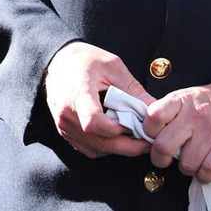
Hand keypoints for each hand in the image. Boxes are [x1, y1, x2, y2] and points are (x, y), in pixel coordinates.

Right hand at [43, 41, 153, 158]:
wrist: (57, 61)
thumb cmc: (84, 60)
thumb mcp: (112, 65)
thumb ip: (132, 88)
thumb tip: (153, 108)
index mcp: (78, 94)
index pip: (94, 122)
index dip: (117, 128)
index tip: (132, 122)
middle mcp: (67, 114)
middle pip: (100, 142)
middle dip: (128, 146)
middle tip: (147, 141)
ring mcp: (64, 126)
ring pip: (97, 149)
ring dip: (118, 147)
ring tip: (132, 135)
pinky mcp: (65, 133)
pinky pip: (89, 149)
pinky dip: (106, 147)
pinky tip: (116, 134)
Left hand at [145, 82, 210, 183]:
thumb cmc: (210, 100)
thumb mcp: (185, 97)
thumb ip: (167, 112)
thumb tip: (145, 133)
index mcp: (180, 99)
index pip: (152, 118)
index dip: (148, 133)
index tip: (153, 138)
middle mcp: (194, 114)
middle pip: (164, 146)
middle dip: (160, 159)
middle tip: (164, 159)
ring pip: (186, 163)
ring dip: (185, 169)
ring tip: (189, 162)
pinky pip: (208, 170)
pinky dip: (203, 176)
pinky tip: (202, 170)